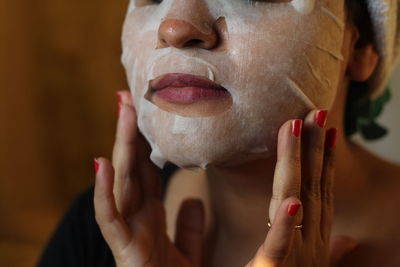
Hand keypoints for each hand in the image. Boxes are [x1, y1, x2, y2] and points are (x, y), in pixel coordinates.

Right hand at [93, 91, 204, 266]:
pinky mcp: (123, 249)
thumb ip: (190, 226)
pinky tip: (102, 163)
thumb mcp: (188, 250)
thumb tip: (195, 200)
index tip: (149, 111)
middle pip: (133, 165)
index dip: (147, 140)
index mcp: (151, 215)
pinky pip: (110, 217)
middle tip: (130, 95)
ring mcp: (127, 230)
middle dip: (130, 131)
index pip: (148, 168)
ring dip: (120, 144)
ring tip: (122, 109)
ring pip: (122, 180)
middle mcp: (137, 217)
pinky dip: (104, 191)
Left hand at [246, 110, 357, 266]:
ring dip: (300, 165)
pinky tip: (292, 199)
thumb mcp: (304, 266)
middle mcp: (310, 245)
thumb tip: (345, 240)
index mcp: (313, 240)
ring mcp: (297, 258)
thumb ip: (323, 250)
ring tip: (297, 128)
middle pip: (313, 188)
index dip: (325, 161)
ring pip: (297, 203)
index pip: (320, 193)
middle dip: (315, 149)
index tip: (326, 130)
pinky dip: (288, 223)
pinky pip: (282, 246)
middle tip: (316, 111)